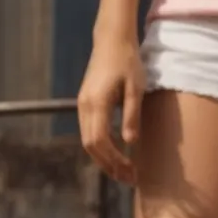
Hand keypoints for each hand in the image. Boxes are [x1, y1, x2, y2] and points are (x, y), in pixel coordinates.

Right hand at [77, 24, 145, 186]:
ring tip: (123, 170)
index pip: (100, 141)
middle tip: (129, 178)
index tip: (131, 170)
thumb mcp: (135, 87)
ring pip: (87, 140)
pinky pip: (88, 131)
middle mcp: (84, 106)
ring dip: (103, 158)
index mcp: (96, 103)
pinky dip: (100, 146)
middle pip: (90, 146)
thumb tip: (130, 143)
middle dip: (108, 165)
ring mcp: (82, 104)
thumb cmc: (127, 61)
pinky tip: (114, 152)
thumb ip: (132, 114)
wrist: (112, 39)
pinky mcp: (85, 102)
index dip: (113, 160)